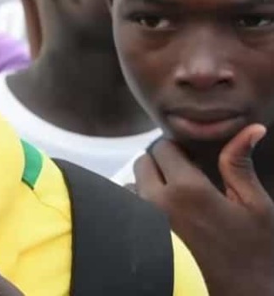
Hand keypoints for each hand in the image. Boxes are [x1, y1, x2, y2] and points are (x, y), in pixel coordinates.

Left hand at [135, 125, 273, 294]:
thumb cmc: (255, 256)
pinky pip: (129, 211)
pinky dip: (140, 208)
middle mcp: (158, 204)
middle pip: (143, 163)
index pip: (163, 147)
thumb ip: (239, 164)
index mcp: (188, 190)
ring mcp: (145, 225)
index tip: (192, 161)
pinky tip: (166, 220)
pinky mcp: (141, 242)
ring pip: (131, 186)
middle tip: (185, 179)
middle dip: (161, 165)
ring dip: (148, 186)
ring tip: (177, 202)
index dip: (178, 150)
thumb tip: (250, 128)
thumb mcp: (256, 207)